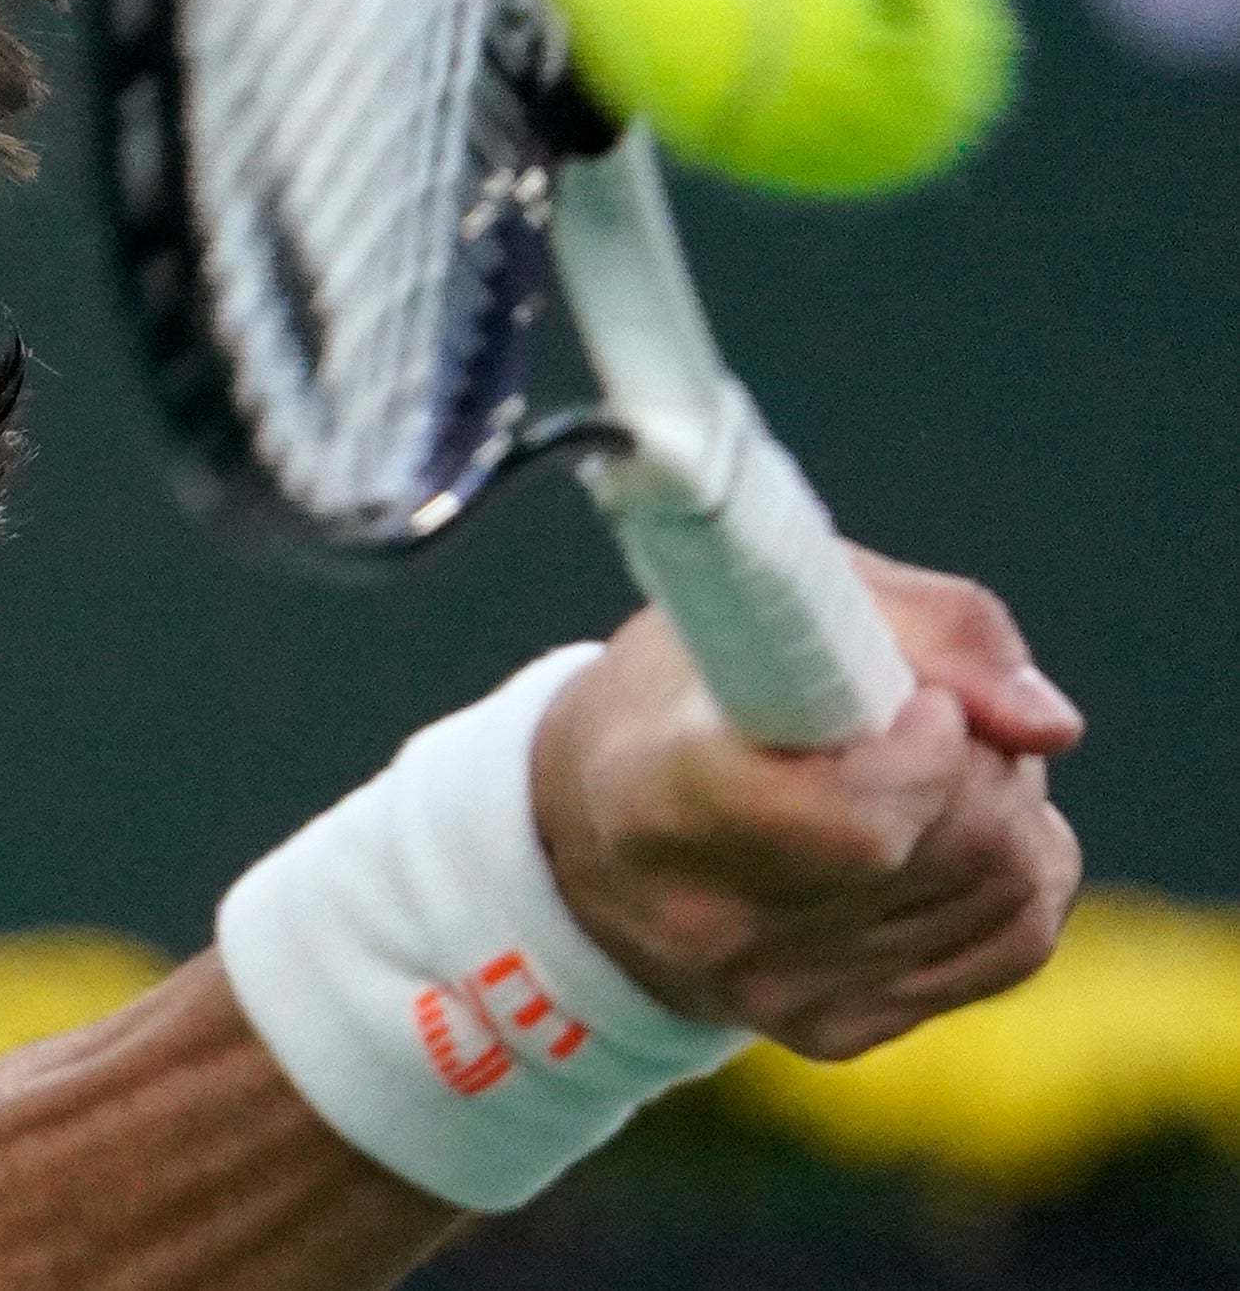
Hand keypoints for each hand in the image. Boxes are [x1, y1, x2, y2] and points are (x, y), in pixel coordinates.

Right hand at [531, 550, 1083, 1059]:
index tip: (923, 702)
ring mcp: (776, 990)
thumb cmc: (681, 691)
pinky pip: (1011, 943)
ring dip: (1005, 802)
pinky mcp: (833, 1030)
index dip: (927, 758)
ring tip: (927, 763)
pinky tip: (944, 830)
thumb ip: (925, 625)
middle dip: (982, 753)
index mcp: (658, 797)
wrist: (586, 837)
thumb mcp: (765, 603)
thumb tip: (1048, 725)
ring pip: (1003, 885)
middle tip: (926, 708)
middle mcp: (711, 919)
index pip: (852, 824)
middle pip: (956, 843)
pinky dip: (1013, 870)